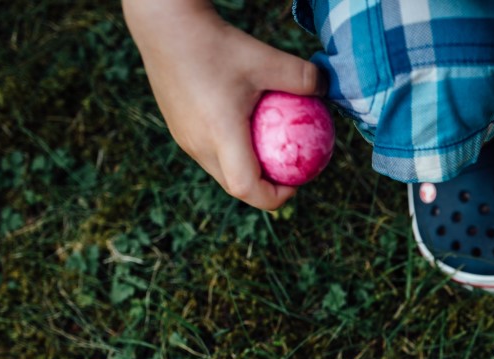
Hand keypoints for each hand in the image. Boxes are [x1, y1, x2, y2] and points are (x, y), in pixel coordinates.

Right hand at [124, 0, 324, 208]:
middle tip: (290, 169)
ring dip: (247, 169)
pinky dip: (231, 151)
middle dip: (265, 187)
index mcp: (220, 136)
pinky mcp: (178, 128)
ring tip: (271, 150)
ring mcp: (184, 139)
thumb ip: (304, 78)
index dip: (274, 197)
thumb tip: (328, 89)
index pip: (247, 188)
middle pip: (234, 186)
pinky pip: (208, 152)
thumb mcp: (267, 59)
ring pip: (220, 170)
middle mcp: (197, 145)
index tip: (296, 185)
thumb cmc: (217, 44)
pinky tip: (246, 127)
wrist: (165, 26)